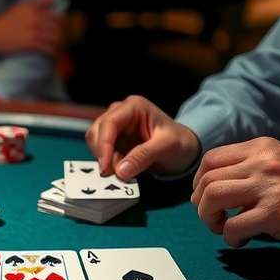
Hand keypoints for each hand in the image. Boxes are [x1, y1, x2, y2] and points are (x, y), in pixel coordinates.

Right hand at [0, 0, 61, 55]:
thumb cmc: (4, 21)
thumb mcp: (21, 7)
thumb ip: (38, 3)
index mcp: (34, 9)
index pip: (57, 17)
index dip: (63, 26)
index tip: (63, 31)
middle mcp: (35, 18)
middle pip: (58, 28)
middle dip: (62, 37)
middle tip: (62, 43)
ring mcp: (33, 31)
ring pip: (55, 39)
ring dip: (59, 46)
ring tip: (59, 50)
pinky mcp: (30, 43)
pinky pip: (47, 49)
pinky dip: (53, 53)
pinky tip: (54, 56)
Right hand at [85, 95, 200, 180]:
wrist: (184, 148)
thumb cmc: (179, 142)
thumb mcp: (165, 147)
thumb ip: (143, 157)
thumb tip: (120, 171)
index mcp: (133, 106)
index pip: (109, 123)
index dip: (103, 145)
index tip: (105, 166)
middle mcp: (120, 113)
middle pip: (96, 131)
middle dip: (102, 153)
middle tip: (113, 173)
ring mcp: (115, 127)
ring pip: (95, 142)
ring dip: (103, 159)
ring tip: (121, 171)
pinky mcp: (113, 140)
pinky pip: (101, 152)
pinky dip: (106, 163)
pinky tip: (121, 169)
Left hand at [191, 137, 279, 248]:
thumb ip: (254, 166)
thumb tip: (221, 182)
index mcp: (262, 148)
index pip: (211, 159)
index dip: (199, 181)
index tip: (205, 197)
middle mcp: (262, 162)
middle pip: (207, 179)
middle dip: (200, 203)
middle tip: (212, 217)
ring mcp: (268, 187)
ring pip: (212, 198)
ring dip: (208, 219)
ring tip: (222, 228)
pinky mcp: (275, 213)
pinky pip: (233, 226)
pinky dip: (230, 237)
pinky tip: (241, 240)